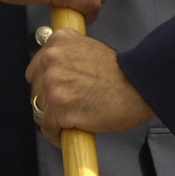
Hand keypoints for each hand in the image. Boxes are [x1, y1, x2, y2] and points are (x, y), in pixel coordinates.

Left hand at [26, 29, 153, 145]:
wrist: (138, 86)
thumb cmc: (120, 72)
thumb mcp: (87, 48)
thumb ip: (67, 55)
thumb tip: (52, 71)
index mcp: (58, 40)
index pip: (36, 68)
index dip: (46, 83)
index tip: (57, 91)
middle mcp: (51, 58)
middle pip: (35, 90)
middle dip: (48, 100)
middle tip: (68, 106)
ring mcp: (53, 83)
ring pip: (39, 110)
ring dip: (53, 118)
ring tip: (72, 119)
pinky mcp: (59, 107)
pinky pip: (48, 128)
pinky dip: (58, 134)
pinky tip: (71, 131)